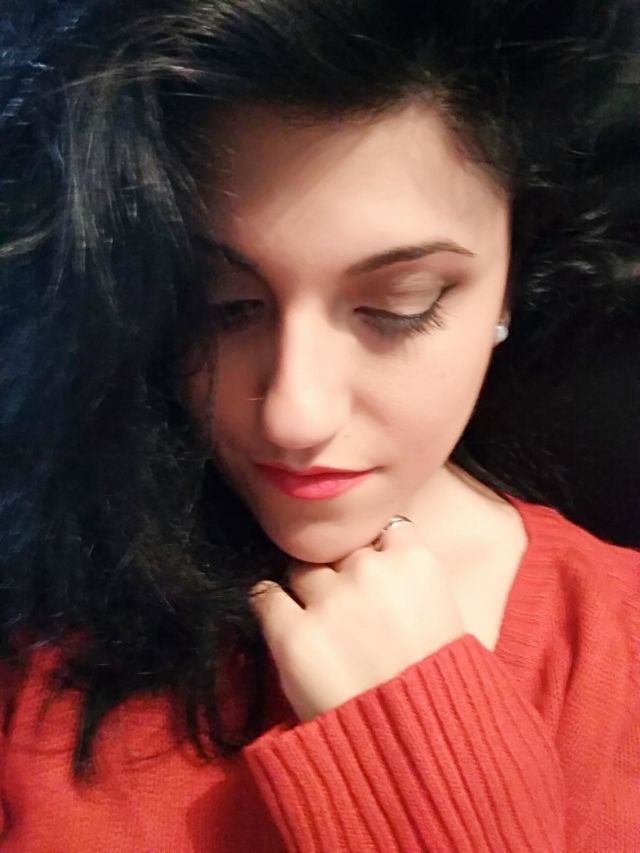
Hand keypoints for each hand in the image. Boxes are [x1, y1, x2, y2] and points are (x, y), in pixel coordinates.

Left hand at [249, 520, 464, 721]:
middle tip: (350, 616)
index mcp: (414, 561)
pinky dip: (271, 610)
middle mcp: (369, 569)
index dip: (377, 553)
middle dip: (341, 576)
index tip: (376, 578)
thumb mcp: (448, 618)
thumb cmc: (441, 691)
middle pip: (339, 552)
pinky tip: (286, 631)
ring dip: (306, 594)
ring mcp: (328, 600)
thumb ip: (412, 579)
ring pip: (300, 571)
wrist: (421, 753)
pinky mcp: (291, 633)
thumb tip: (386, 559)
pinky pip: (264, 597)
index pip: (383, 530)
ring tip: (322, 632)